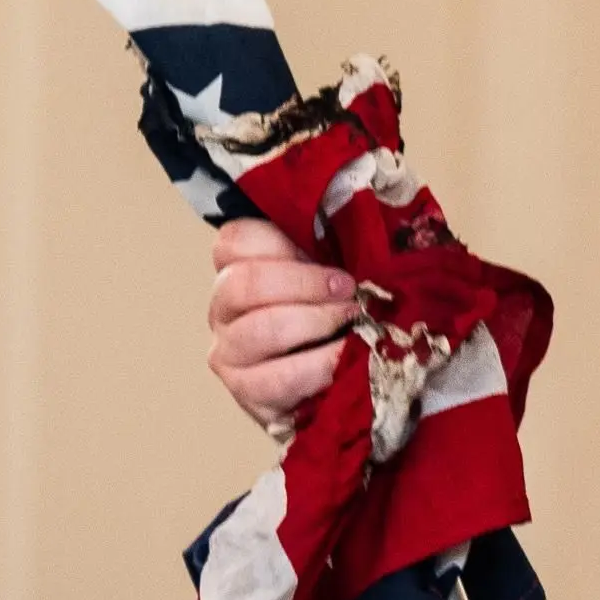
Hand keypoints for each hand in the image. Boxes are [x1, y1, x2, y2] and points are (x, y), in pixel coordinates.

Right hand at [205, 218, 359, 432]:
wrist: (339, 388)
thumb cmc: (339, 319)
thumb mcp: (337, 272)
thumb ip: (338, 243)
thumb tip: (375, 205)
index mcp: (238, 268)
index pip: (235, 240)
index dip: (282, 242)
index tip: (326, 251)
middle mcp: (224, 307)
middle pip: (244, 282)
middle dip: (305, 283)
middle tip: (349, 290)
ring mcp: (229, 352)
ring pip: (261, 329)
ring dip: (316, 322)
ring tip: (352, 322)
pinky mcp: (246, 393)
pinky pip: (278, 378)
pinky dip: (319, 367)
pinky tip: (344, 359)